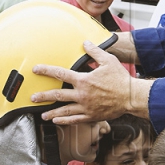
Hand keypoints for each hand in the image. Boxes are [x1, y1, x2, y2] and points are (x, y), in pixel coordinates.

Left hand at [31, 41, 151, 124]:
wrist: (131, 97)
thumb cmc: (120, 79)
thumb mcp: (108, 60)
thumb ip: (95, 52)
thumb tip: (85, 43)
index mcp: (84, 80)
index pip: (60, 74)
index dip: (46, 70)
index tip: (36, 69)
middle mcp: (82, 95)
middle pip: (57, 96)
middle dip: (43, 96)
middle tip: (32, 98)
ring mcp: (86, 107)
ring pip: (64, 111)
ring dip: (52, 113)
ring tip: (42, 114)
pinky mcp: (91, 116)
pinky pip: (75, 120)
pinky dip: (65, 121)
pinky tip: (57, 121)